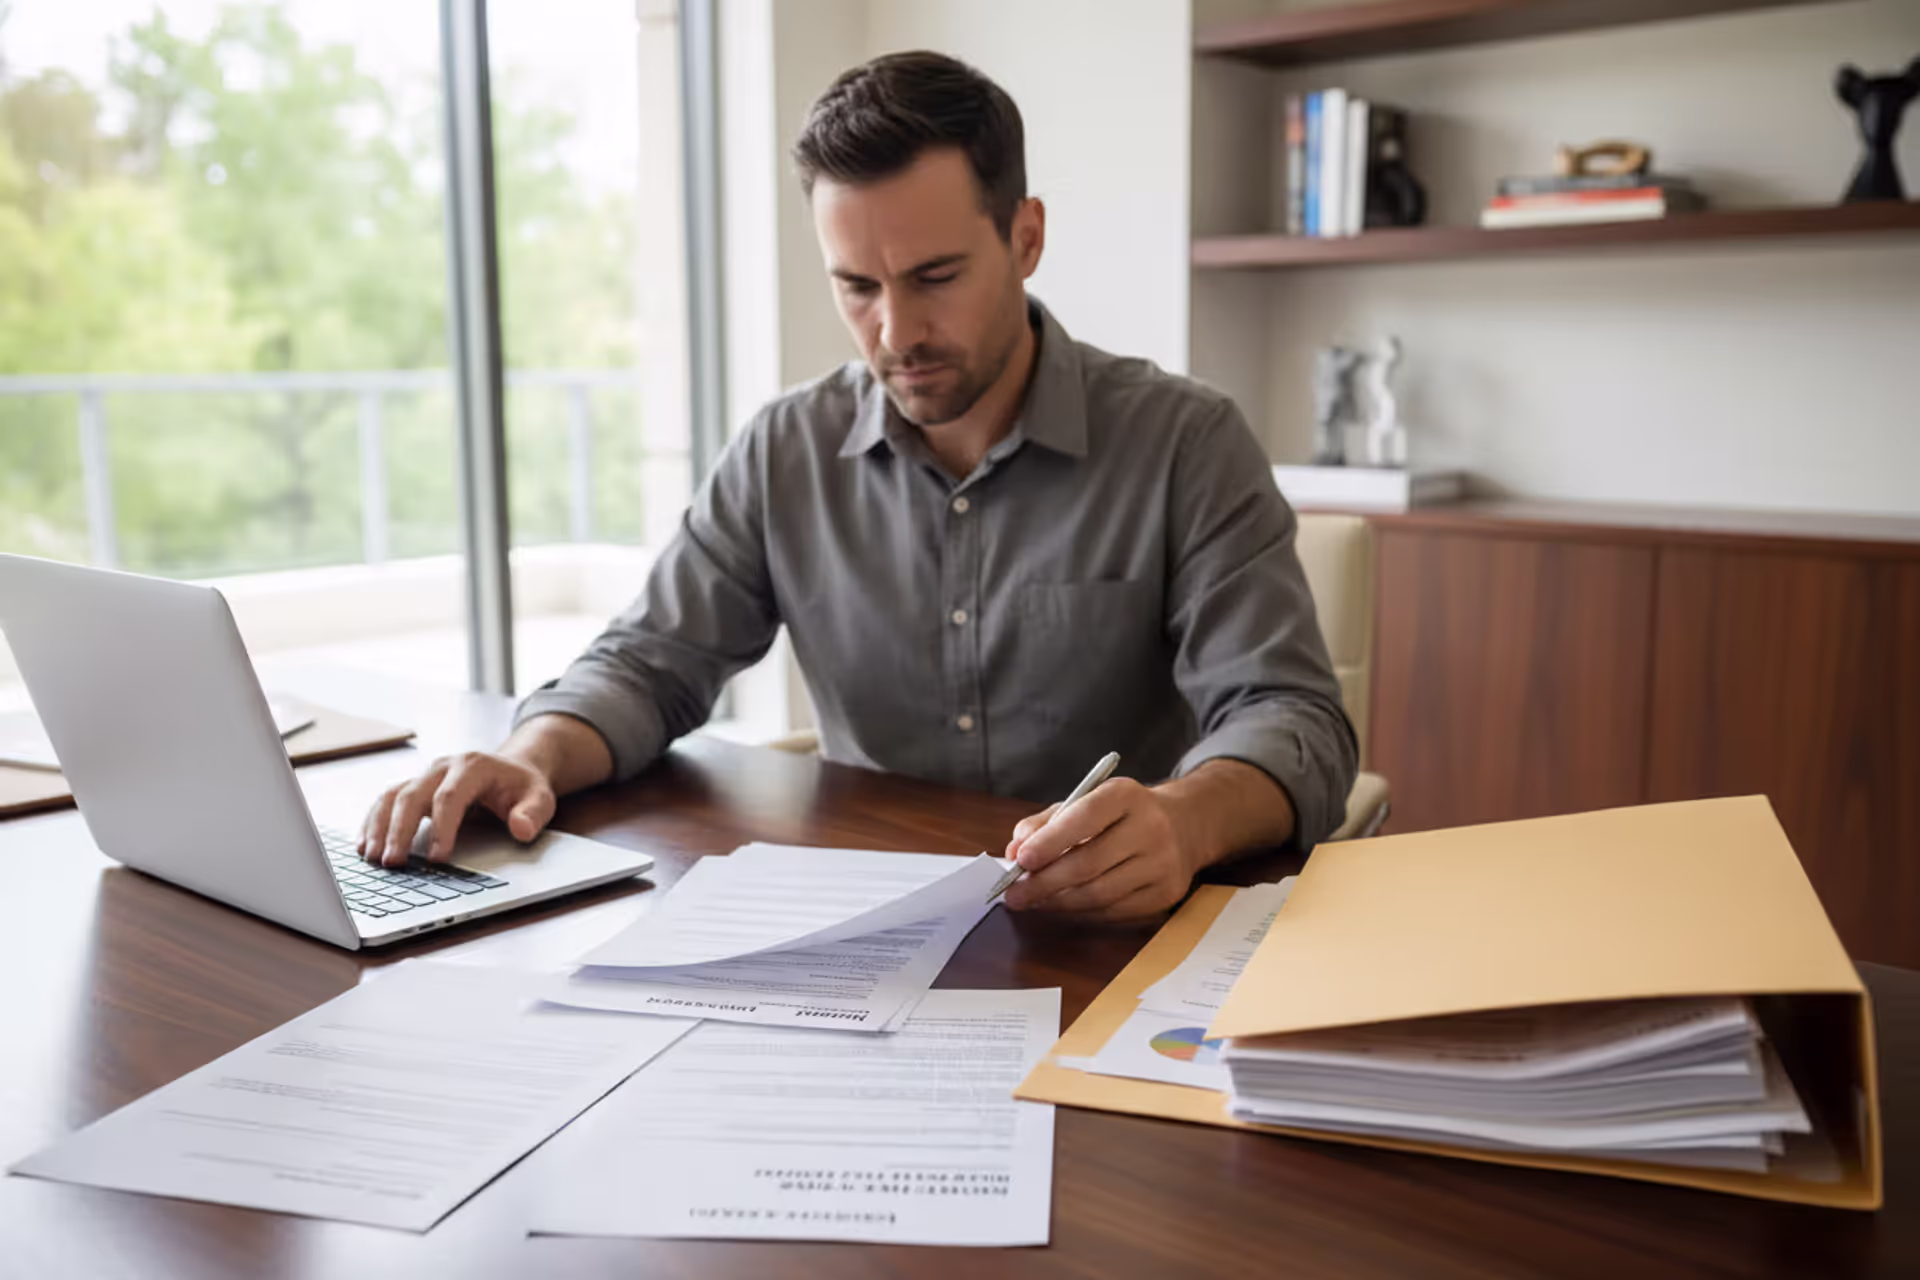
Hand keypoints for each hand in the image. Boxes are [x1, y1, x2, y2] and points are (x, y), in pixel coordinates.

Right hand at [358, 751, 556, 867]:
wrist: (512, 769)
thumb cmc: (523, 787)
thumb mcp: (540, 798)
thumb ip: (533, 814)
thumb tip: (521, 828)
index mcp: (473, 766)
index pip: (451, 796)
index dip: (442, 827)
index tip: (437, 858)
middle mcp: (443, 767)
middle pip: (412, 794)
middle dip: (400, 830)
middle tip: (393, 863)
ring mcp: (425, 776)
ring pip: (392, 796)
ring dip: (378, 827)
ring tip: (371, 857)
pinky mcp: (414, 788)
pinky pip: (385, 801)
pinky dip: (372, 822)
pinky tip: (364, 845)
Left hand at [1000, 777, 1198, 921]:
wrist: (1183, 826)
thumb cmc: (1121, 815)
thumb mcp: (1086, 802)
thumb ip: (1046, 822)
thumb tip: (1014, 850)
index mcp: (1126, 795)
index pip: (1084, 819)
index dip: (1049, 842)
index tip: (1020, 861)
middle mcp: (1150, 827)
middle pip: (1089, 863)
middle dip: (1044, 883)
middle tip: (1014, 894)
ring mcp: (1162, 863)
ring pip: (1100, 893)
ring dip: (1059, 902)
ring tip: (1034, 902)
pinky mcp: (1166, 893)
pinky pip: (1114, 911)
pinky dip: (1083, 911)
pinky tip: (1064, 906)